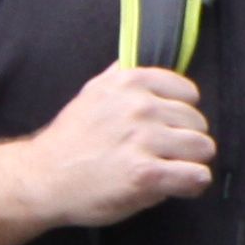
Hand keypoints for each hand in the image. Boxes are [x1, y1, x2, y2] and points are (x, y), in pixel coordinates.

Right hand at [17, 62, 215, 229]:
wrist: (42, 179)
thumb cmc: (70, 141)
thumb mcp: (92, 93)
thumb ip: (122, 77)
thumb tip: (142, 59)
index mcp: (130, 82)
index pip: (188, 93)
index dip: (178, 115)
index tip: (161, 129)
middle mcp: (139, 106)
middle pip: (198, 123)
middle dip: (184, 141)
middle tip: (158, 155)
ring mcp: (143, 140)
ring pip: (202, 148)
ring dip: (188, 163)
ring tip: (164, 170)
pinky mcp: (146, 174)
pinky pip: (197, 176)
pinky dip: (190, 184)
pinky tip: (173, 186)